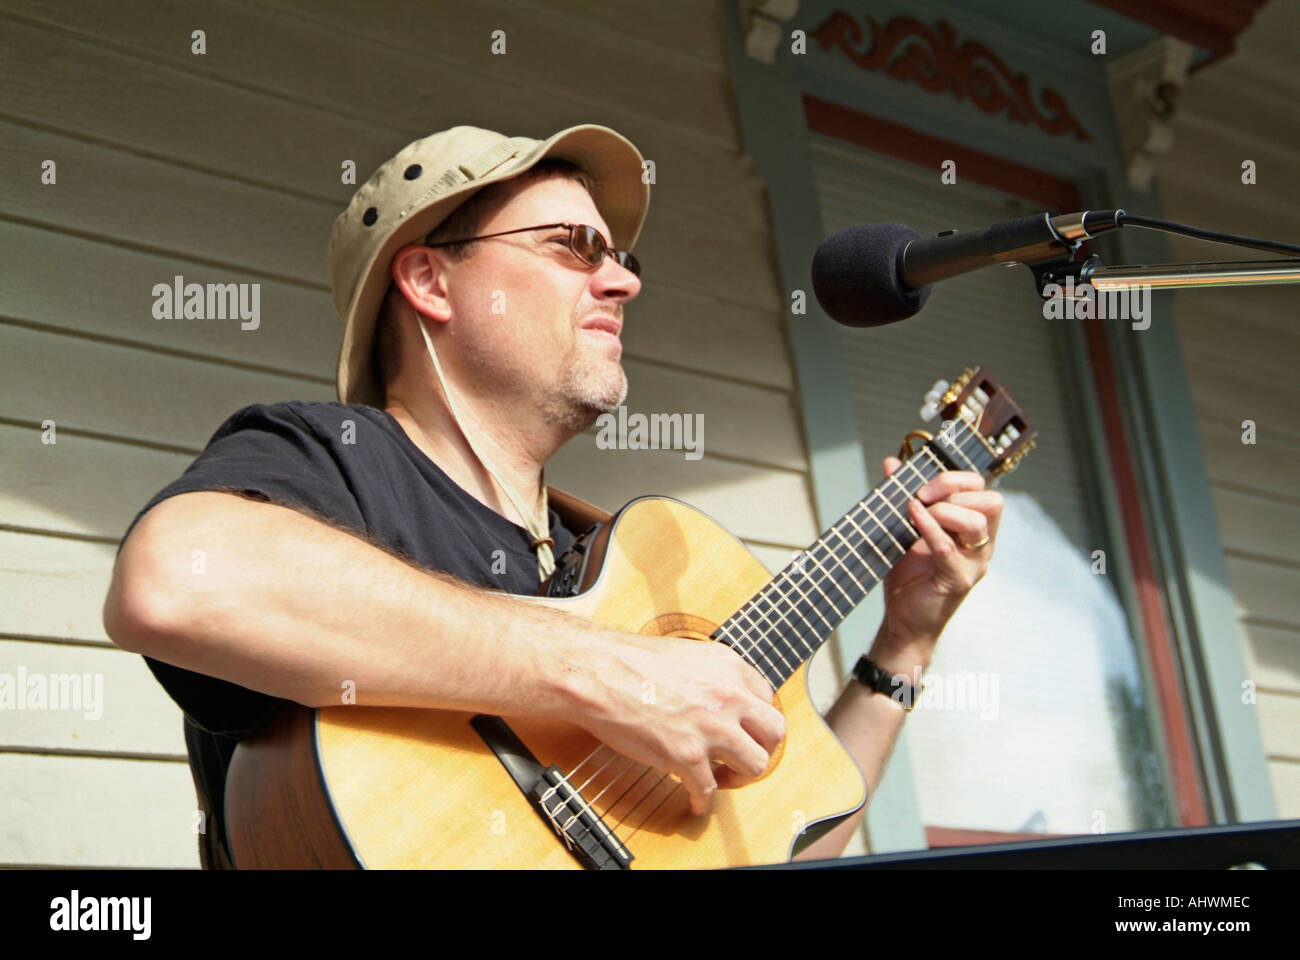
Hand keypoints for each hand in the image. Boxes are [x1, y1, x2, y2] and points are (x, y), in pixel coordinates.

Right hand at [574, 632, 786, 815]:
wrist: (598, 672)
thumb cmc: (629, 661)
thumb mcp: (687, 654)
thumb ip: (711, 675)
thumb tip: (716, 697)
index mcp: (729, 667)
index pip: (767, 700)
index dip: (756, 721)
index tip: (745, 731)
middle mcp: (728, 697)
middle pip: (774, 733)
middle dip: (761, 749)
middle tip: (742, 757)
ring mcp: (711, 728)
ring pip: (754, 766)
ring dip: (740, 778)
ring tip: (721, 779)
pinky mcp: (687, 756)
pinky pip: (709, 790)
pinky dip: (703, 801)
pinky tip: (695, 801)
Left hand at [873, 457, 1002, 667]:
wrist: (901, 622)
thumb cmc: (907, 578)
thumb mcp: (902, 529)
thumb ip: (901, 495)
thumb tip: (892, 462)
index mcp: (973, 530)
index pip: (984, 490)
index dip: (958, 478)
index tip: (924, 484)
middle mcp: (981, 545)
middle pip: (991, 501)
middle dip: (955, 489)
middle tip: (923, 495)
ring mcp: (974, 564)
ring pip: (978, 523)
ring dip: (944, 510)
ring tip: (916, 512)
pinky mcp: (958, 581)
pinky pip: (949, 548)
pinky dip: (930, 528)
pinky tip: (913, 519)